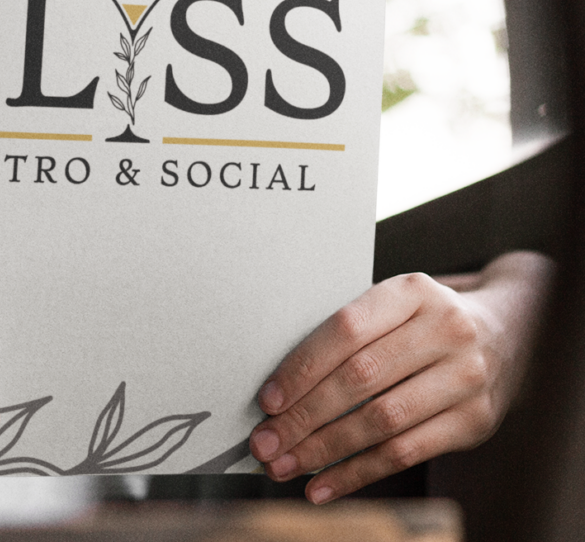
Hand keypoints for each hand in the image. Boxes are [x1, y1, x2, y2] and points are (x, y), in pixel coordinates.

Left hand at [248, 251, 553, 502]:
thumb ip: (349, 333)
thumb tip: (280, 388)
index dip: (302, 367)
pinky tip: (323, 485)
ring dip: (324, 450)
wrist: (511, 331)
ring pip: (381, 421)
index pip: (346, 330)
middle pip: (360, 379)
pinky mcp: (476, 421)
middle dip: (304, 416)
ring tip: (284, 465)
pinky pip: (406, 453)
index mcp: (412, 291)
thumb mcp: (395, 304)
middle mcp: (444, 330)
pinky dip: (358, 473)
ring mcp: (465, 377)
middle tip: (264, 443)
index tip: (267, 400)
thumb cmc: (425, 320)